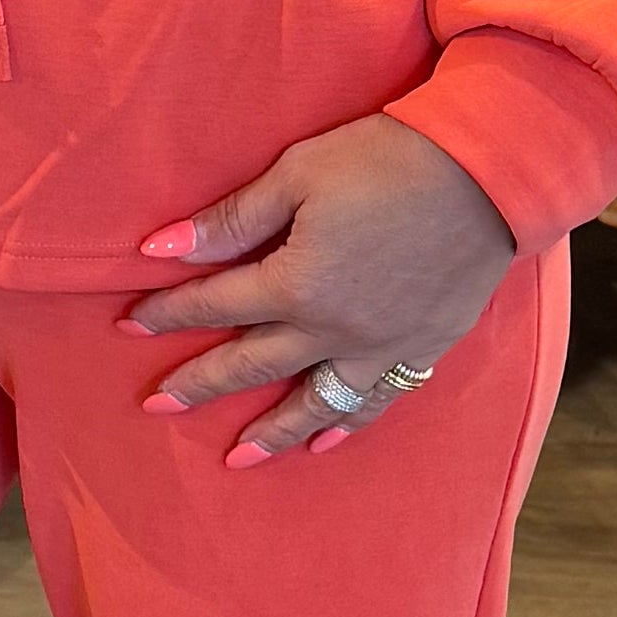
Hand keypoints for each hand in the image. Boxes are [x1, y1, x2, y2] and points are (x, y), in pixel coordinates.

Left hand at [122, 114, 515, 462]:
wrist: (487, 173)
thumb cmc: (386, 160)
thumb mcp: (299, 174)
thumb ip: (233, 219)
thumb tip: (161, 249)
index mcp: (294, 284)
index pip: (214, 304)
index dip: (167, 312)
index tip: (129, 322)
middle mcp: (330, 328)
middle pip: (250, 363)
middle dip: (199, 383)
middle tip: (156, 405)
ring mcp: (378, 345)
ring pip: (313, 401)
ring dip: (272, 431)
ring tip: (238, 457)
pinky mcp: (422, 345)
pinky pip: (375, 399)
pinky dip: (347, 423)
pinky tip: (326, 440)